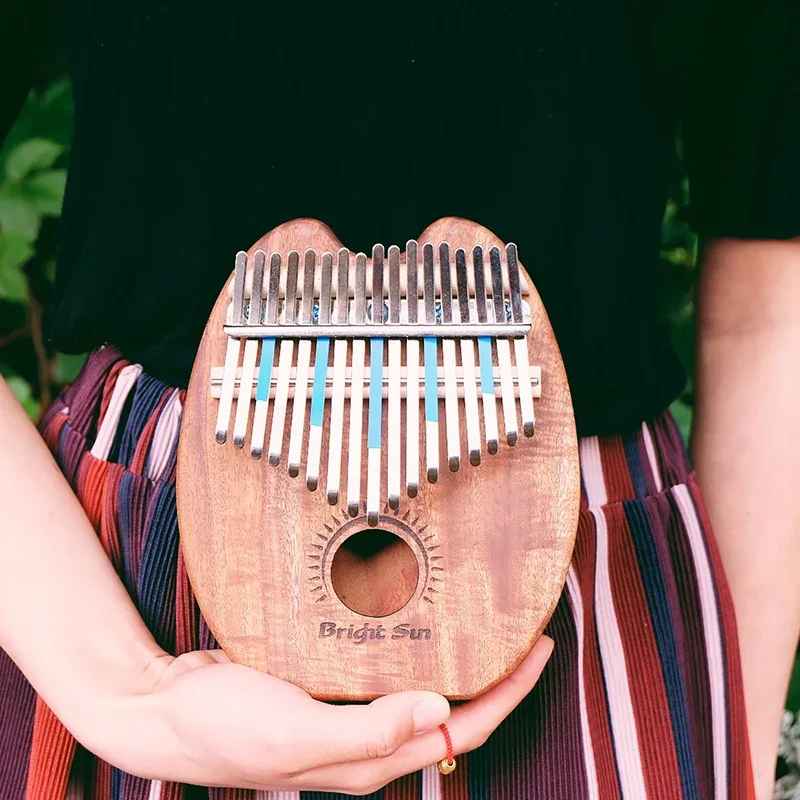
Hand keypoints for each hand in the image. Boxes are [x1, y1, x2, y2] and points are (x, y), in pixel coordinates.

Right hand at [95, 636, 553, 793]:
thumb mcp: (291, 733)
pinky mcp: (326, 687)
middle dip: (497, 675)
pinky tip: (417, 622)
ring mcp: (347, 714)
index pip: (461, 730)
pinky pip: (385, 670)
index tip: (540, 647)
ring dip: (459, 661)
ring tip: (483, 622)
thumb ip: (365, 732)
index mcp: (369, 761)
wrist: (161, 711)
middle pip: (453, 712)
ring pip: (423, 689)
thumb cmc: (220, 729)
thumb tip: (441, 714)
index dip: (508, 692)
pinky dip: (413, 649)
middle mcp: (367, 741)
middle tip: (523, 625)